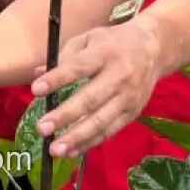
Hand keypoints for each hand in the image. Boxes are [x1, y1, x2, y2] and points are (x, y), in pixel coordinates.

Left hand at [31, 19, 162, 158]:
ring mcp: (128, 98)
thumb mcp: (89, 38)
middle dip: (65, 116)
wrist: (153, 49)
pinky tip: (71, 152)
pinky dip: (90, 143)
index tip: (36, 89)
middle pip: (90, 99)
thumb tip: (36, 73)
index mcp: (104, 53)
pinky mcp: (132, 113)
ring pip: (101, 122)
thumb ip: (63, 56)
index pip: (78, 67)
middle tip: (42, 128)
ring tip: (54, 149)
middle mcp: (119, 77)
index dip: (56, 79)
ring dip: (76, 138)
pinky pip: (109, 131)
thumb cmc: (113, 43)